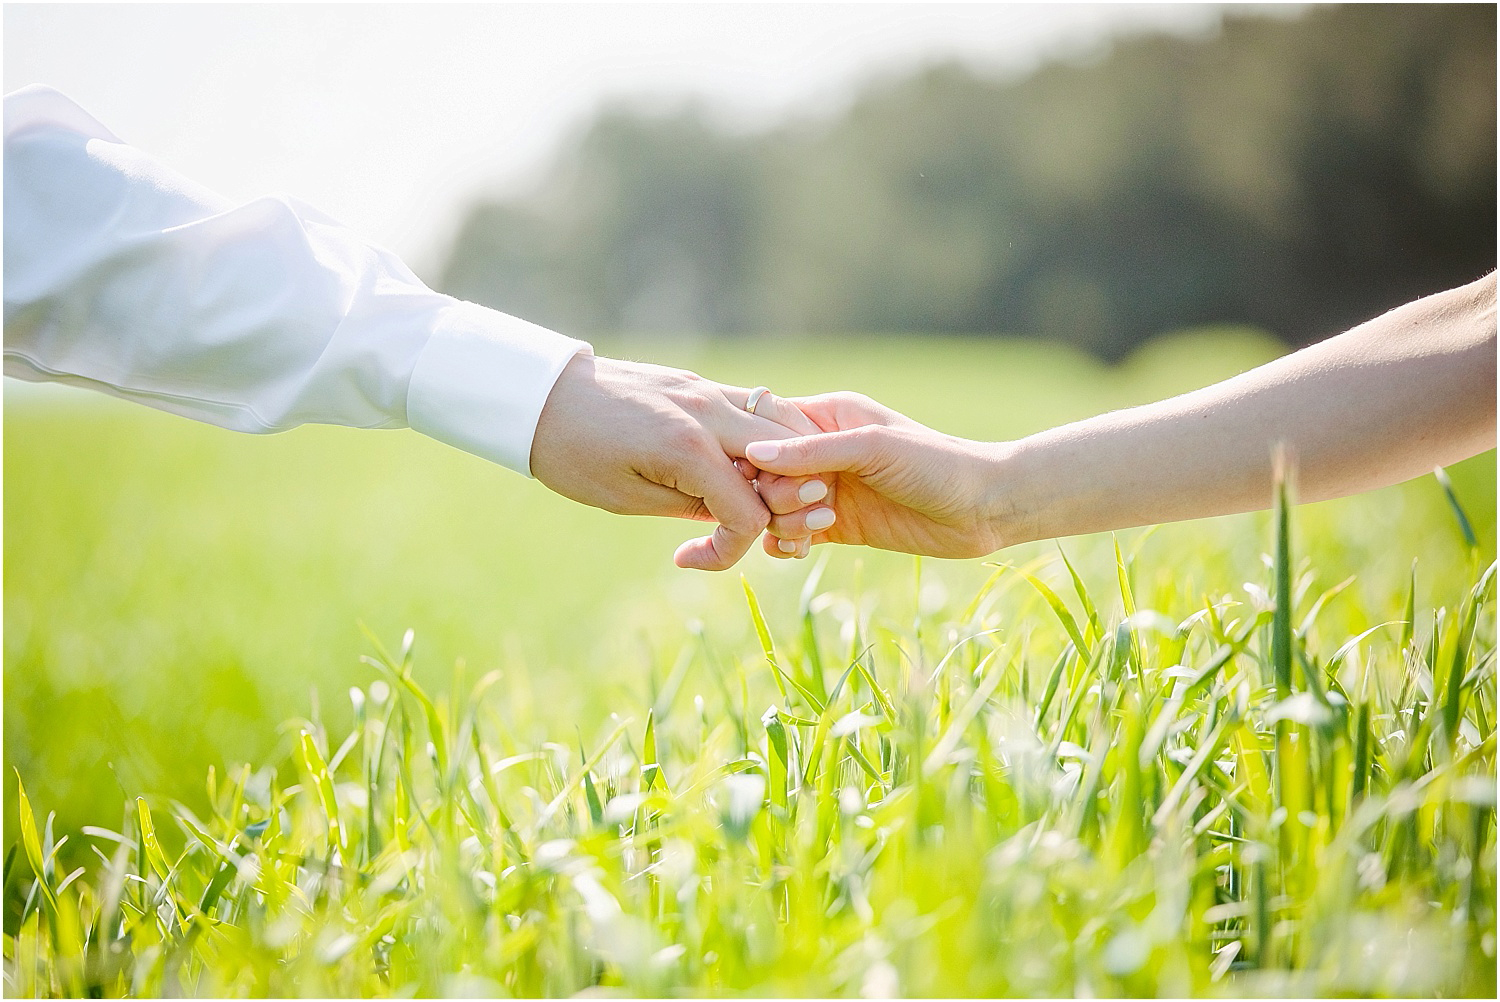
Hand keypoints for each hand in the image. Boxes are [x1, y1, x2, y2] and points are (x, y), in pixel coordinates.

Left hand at [530, 354, 822, 569]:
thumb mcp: (629, 498)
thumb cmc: (574, 453)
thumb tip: (742, 518)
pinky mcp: (700, 383)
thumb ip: (693, 507)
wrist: (542, 396)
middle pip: (792, 459)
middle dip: (784, 500)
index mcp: (688, 449)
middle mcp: (708, 411)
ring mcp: (707, 390)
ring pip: (786, 423)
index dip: (735, 546)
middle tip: (755, 523)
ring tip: (756, 492)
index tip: (693, 556)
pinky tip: (744, 463)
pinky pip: (757, 407)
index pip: (752, 512)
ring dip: (786, 462)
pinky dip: (767, 437)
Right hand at [744, 392, 1008, 559]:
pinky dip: (786, 545)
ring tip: (819, 526)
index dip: (756, 452)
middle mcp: (821, 452)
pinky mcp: (836, 526)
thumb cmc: (934, 463)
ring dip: (782, 521)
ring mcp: (826, 490)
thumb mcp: (873, 448)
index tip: (771, 474)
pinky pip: (789, 536)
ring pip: (772, 507)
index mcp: (826, 416)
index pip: (763, 427)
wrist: (982, 509)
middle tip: (818, 500)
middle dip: (775, 493)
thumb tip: (753, 454)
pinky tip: (802, 549)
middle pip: (762, 473)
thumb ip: (813, 451)